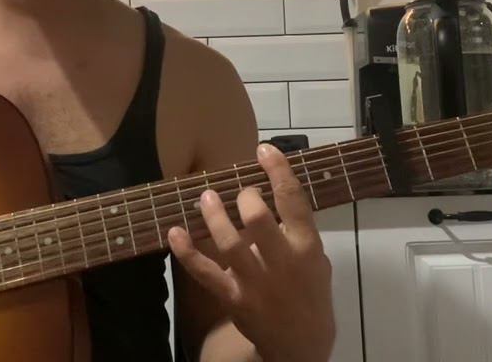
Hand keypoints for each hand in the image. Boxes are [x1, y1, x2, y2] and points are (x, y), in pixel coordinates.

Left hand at [168, 143, 335, 361]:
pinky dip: (186, 252)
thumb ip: (297, 230)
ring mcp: (255, 282)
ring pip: (228, 243)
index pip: (294, 201)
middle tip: (239, 190)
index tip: (265, 150)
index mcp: (307, 248)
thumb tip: (272, 191)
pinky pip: (205, 272)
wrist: (300, 345)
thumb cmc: (310, 294)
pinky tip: (174, 231)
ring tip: (206, 196)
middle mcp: (282, 263)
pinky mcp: (233, 297)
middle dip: (245, 196)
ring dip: (213, 216)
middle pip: (258, 219)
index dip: (278, 171)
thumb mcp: (317, 260)